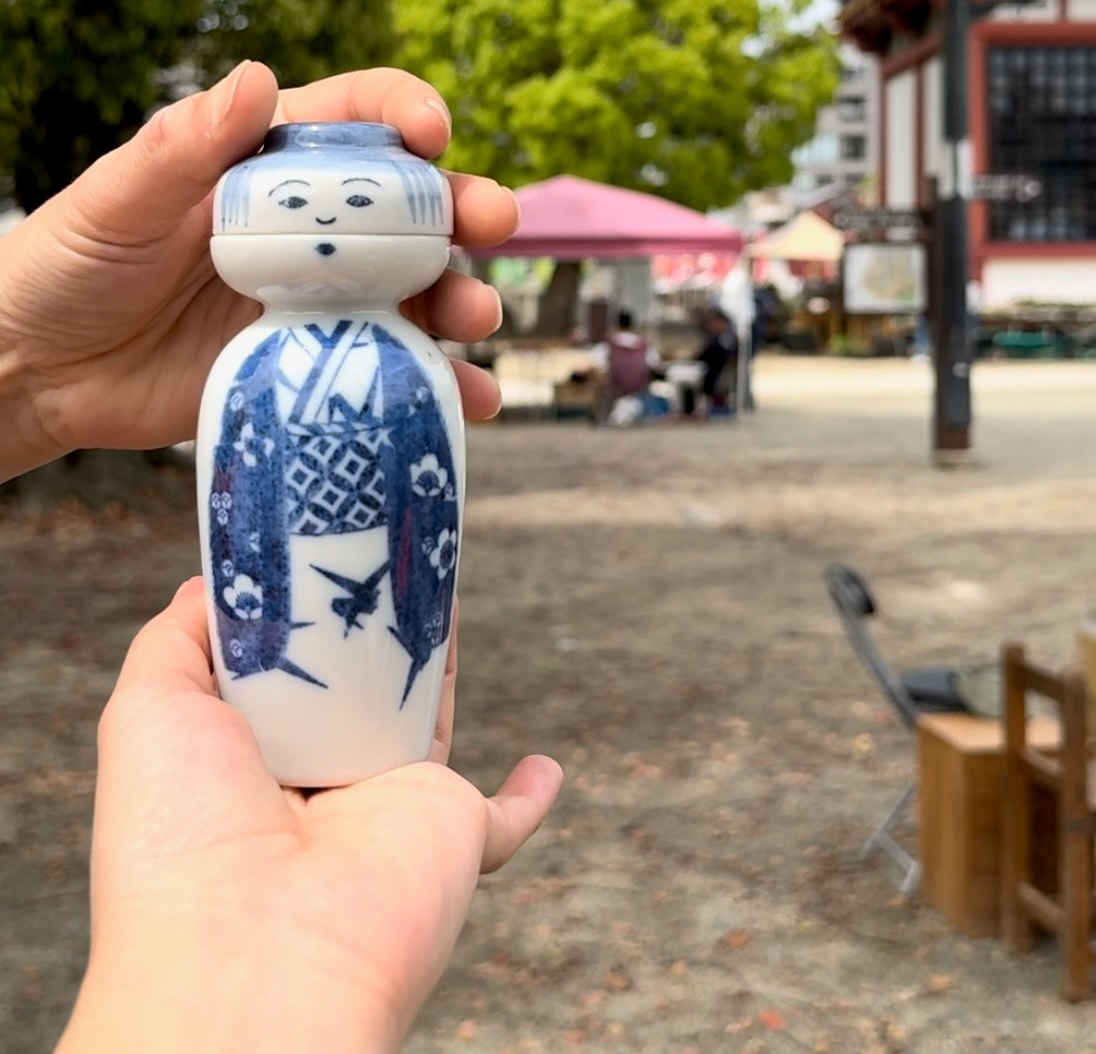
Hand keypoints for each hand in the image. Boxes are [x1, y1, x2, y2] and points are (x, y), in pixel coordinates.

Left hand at [0, 64, 517, 479]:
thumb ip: (184, 147)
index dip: (406, 112)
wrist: (40, 371)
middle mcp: (312, 228)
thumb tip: (258, 77)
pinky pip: (394, 370)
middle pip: (414, 207)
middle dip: (466, 208)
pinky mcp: (318, 367)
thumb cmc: (69, 263)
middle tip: (493, 220)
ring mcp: (322, 300)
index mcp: (271, 165)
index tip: (432, 131)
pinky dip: (442, 386)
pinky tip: (470, 399)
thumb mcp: (116, 199)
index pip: (357, 119)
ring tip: (476, 318)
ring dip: (464, 298)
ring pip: (420, 290)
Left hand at [58, 579, 561, 1053]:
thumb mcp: (149, 711)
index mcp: (243, 760)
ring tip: (441, 575)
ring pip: (426, 713)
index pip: (277, 671)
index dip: (296, 611)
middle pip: (356, 682)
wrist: (254, 958)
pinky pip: (505, 819)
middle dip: (369, 618)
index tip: (314, 545)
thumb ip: (180, 638)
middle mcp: (316, 782)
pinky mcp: (453, 832)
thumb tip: (222, 584)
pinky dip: (530, 797)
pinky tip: (545, 769)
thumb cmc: (181, 841)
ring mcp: (387, 807)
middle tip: (388, 538)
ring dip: (437, 657)